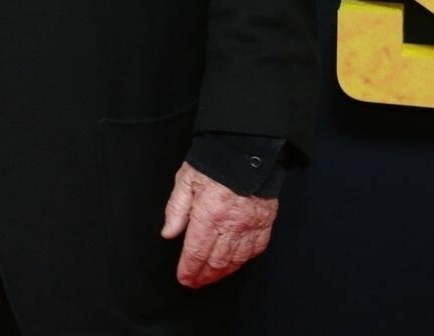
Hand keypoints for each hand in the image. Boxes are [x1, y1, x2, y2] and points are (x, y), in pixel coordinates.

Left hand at [160, 161, 277, 286]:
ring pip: (236, 260)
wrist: (249, 150)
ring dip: (222, 273)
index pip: (196, 251)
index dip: (189, 269)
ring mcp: (251, 227)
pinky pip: (255, 250)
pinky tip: (235, 264)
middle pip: (216, 261)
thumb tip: (168, 233)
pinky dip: (243, 261)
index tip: (183, 279)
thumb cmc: (213, 162)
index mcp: (208, 215)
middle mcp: (231, 226)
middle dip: (204, 276)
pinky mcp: (265, 224)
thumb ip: (176, 209)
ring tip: (211, 278)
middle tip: (194, 283)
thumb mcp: (185, 180)